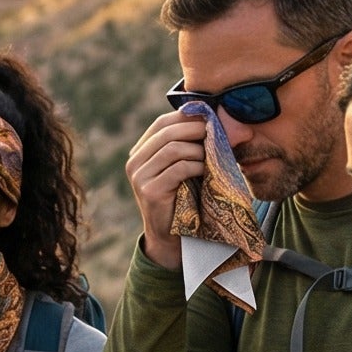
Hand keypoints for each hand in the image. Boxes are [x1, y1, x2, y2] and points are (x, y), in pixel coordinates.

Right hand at [125, 109, 210, 271]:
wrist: (171, 235)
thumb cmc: (183, 197)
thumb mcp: (181, 166)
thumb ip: (186, 144)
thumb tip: (210, 115)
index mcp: (140, 152)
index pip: (161, 123)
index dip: (186, 116)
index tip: (210, 117)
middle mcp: (134, 162)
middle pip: (167, 132)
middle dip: (196, 129)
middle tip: (216, 133)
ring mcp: (139, 177)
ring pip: (173, 148)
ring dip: (198, 150)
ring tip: (212, 157)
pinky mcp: (149, 191)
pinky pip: (178, 168)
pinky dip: (197, 166)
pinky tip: (206, 171)